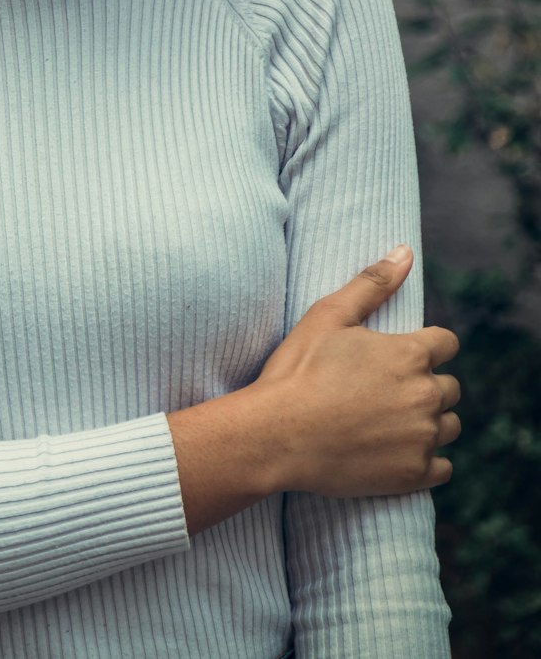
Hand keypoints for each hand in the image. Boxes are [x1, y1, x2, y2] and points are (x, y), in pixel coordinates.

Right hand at [254, 246, 460, 496]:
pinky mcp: (413, 474)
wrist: (276, 435)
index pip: (447, 343)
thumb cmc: (299, 370)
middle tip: (386, 391)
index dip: (426, 346)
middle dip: (425, 385)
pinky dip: (426, 460)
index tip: (400, 356)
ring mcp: (422, 437)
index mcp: (411, 354)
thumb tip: (405, 251)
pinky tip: (397, 452)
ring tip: (391, 421)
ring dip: (430, 422)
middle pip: (449, 387)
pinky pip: (443, 467)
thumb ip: (372, 283)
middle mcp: (426, 395)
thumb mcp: (329, 315)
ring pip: (449, 426)